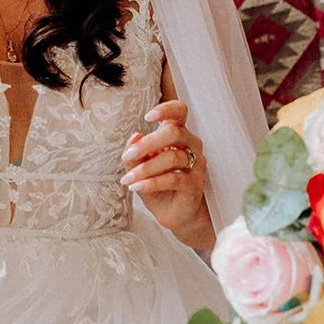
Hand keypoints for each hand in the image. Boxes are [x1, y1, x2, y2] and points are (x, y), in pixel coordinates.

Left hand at [121, 100, 212, 248]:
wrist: (175, 214)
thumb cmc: (158, 186)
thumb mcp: (140, 167)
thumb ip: (135, 152)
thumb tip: (134, 136)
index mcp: (178, 135)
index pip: (179, 112)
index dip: (166, 109)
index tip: (147, 117)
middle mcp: (191, 146)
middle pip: (175, 132)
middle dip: (147, 143)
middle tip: (127, 156)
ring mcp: (197, 165)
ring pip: (172, 157)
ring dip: (145, 168)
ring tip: (128, 178)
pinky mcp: (195, 185)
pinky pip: (173, 179)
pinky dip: (151, 182)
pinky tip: (137, 186)